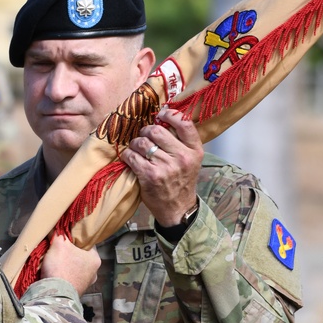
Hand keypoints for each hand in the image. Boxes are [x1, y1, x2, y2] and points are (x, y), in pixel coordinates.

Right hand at [40, 233, 99, 293]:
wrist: (55, 295)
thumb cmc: (61, 267)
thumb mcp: (58, 245)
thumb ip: (58, 234)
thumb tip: (56, 227)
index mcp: (95, 259)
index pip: (87, 243)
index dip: (76, 238)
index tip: (66, 237)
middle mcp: (95, 272)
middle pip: (81, 256)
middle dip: (71, 252)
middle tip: (59, 249)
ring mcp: (87, 284)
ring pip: (76, 268)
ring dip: (67, 265)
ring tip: (56, 261)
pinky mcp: (77, 292)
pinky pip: (71, 278)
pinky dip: (65, 275)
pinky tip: (57, 273)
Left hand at [120, 105, 202, 226]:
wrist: (178, 209)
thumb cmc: (181, 181)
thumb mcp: (191, 160)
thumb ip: (181, 141)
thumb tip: (163, 117)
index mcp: (195, 151)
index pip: (184, 122)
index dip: (169, 114)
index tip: (161, 114)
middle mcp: (182, 157)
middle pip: (157, 130)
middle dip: (146, 131)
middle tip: (144, 136)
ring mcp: (166, 167)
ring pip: (142, 142)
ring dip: (135, 144)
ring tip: (137, 149)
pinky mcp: (150, 175)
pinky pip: (132, 156)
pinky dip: (128, 155)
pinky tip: (130, 158)